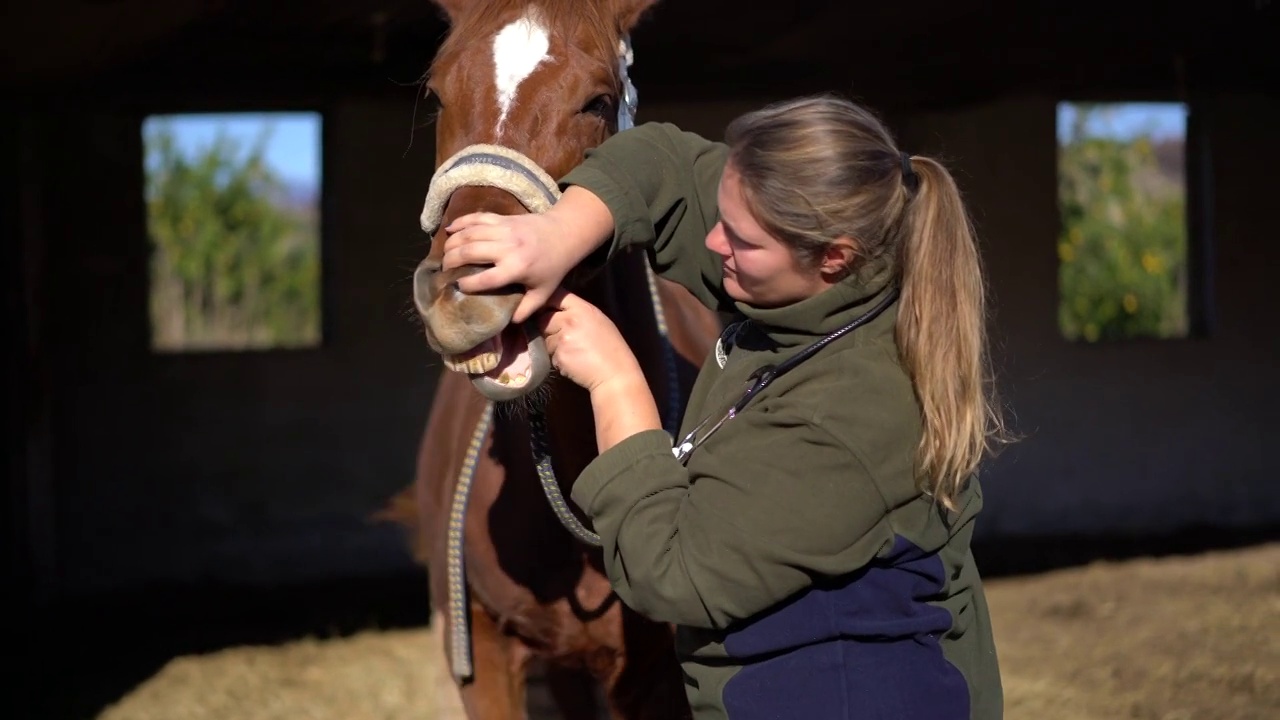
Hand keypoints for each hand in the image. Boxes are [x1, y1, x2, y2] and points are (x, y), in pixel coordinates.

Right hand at [442, 211, 570, 323]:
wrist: (564, 234)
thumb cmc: (553, 267)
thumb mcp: (543, 293)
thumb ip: (525, 309)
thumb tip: (507, 322)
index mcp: (517, 268)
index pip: (486, 278)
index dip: (468, 283)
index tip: (457, 287)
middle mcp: (508, 247)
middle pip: (471, 252)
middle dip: (452, 261)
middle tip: (444, 270)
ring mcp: (504, 229)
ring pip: (470, 233)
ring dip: (453, 243)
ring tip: (444, 254)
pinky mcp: (503, 218)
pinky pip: (477, 217)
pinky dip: (461, 222)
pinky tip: (449, 230)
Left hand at [536, 288, 644, 393]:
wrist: (615, 375)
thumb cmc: (612, 349)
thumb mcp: (599, 321)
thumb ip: (578, 313)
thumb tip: (558, 311)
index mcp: (583, 309)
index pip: (556, 296)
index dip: (548, 302)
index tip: (548, 309)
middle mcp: (570, 320)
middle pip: (544, 318)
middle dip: (549, 328)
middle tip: (565, 337)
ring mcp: (563, 338)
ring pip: (545, 338)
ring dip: (553, 346)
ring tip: (573, 351)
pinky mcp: (559, 356)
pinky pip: (550, 355)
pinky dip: (558, 360)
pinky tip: (573, 362)